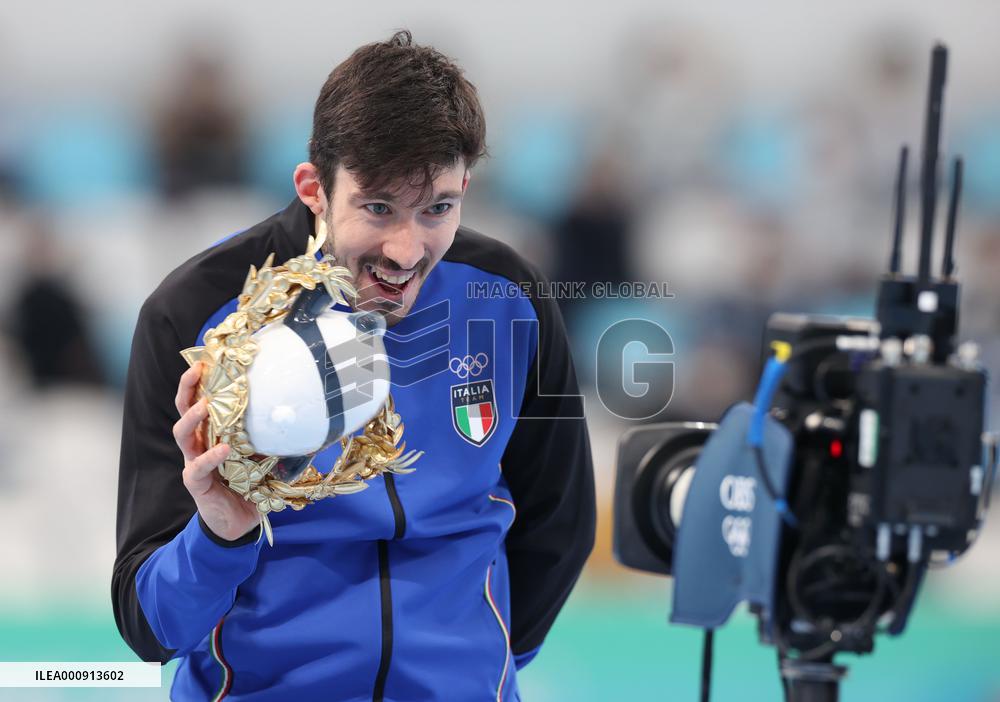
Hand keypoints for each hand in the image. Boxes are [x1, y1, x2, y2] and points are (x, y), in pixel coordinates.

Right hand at [174, 363, 261, 541]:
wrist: (237, 522)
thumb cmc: (248, 484)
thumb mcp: (261, 455)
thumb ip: (270, 437)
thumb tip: (297, 415)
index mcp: (211, 433)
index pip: (200, 401)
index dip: (200, 381)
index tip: (207, 359)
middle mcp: (198, 444)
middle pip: (183, 410)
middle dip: (187, 389)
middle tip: (196, 370)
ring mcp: (193, 462)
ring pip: (183, 434)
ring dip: (192, 418)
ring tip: (205, 406)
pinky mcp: (195, 483)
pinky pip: (197, 467)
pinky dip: (209, 457)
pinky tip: (222, 449)